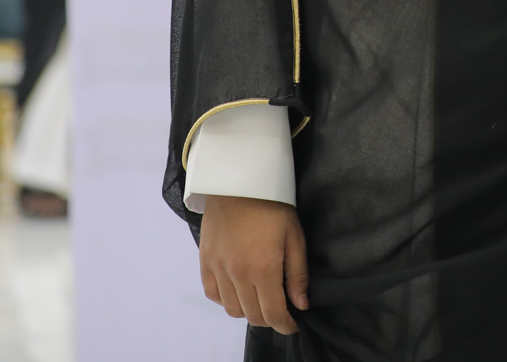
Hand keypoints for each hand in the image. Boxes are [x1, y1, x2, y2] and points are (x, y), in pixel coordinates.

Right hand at [199, 195, 306, 333]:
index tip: (293, 325)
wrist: (238, 181)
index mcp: (263, 268)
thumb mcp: (295, 236)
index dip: (285, 325)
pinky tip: (239, 290)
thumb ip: (298, 273)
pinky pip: (213, 294)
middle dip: (270, 318)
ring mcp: (217, 269)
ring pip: (232, 309)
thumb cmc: (273, 205)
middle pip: (252, 315)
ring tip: (261, 299)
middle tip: (281, 310)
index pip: (273, 313)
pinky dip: (226, 299)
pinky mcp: (205, 261)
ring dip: (248, 310)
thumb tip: (301, 304)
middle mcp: (237, 274)